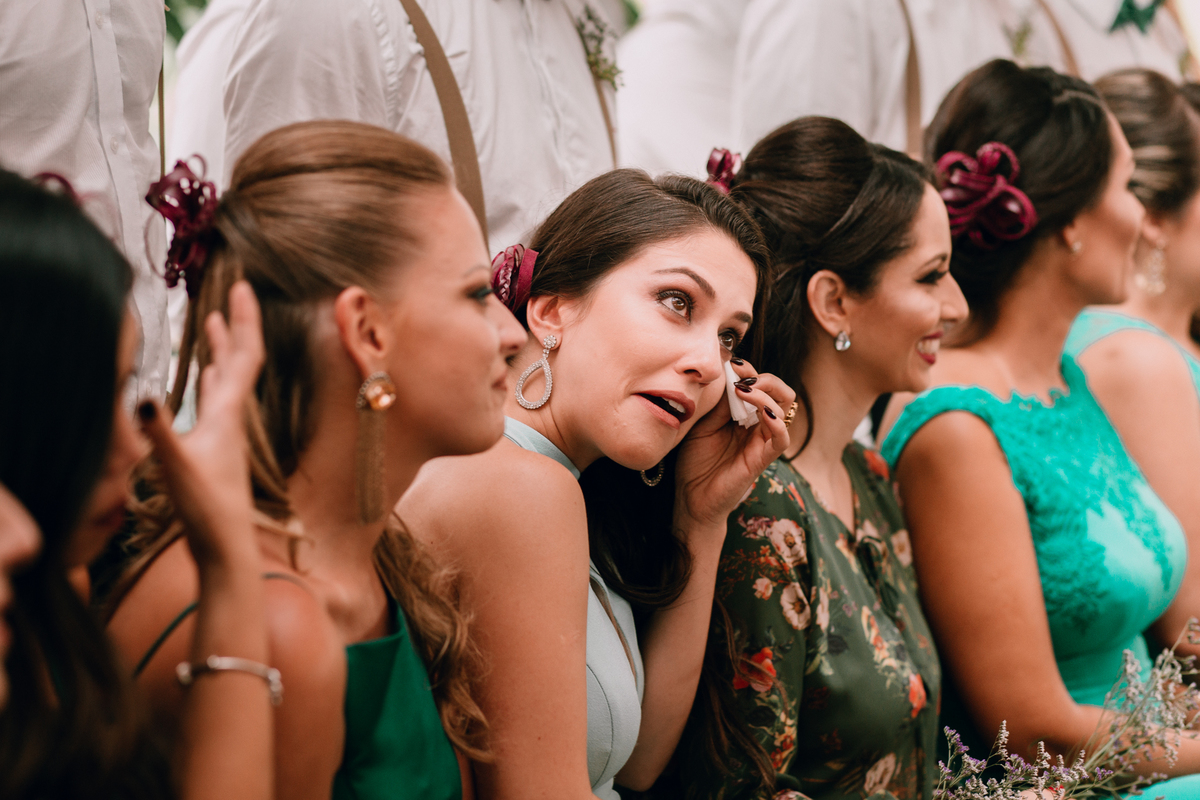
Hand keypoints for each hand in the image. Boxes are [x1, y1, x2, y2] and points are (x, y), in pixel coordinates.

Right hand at [137, 282, 265, 569]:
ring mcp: (226, 432)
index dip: (245, 320)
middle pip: (240, 360)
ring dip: (223, 348)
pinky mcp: (216, 447)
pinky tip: (208, 377)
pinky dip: (213, 379)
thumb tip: (140, 395)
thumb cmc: (204, 509)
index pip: (244, 355)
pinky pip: (218, 401)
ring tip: (215, 323)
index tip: (245, 287)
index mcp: (228, 413)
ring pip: (228, 379)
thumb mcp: (175, 466)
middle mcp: (233, 417)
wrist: (224, 546)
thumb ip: (157, 431)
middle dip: (237, 324)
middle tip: (235, 293)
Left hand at [673, 358, 793, 532]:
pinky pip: (781, 438)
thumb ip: (718, 403)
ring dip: (768, 393)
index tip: (731, 364)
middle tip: (743, 377)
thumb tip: (726, 373)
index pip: (759, 385)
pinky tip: (760, 412)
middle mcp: (757, 426)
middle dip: (766, 378)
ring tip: (744, 390)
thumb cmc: (695, 461)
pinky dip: (776, 420)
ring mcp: (762, 442)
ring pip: (785, 409)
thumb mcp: (703, 423)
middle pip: (780, 393)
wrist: (690, 498)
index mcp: (743, 415)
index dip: (749, 371)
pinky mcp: (763, 459)